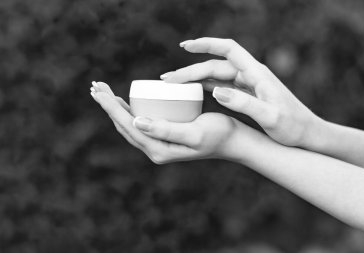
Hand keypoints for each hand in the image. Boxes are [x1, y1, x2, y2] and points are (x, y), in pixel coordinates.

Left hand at [90, 81, 239, 163]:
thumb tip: (136, 123)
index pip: (127, 126)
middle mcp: (155, 149)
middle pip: (124, 125)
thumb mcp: (194, 132)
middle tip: (95, 86)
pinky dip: (129, 110)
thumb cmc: (219, 134)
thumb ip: (166, 130)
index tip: (98, 90)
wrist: (233, 140)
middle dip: (108, 106)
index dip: (110, 107)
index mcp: (158, 150)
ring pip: (130, 124)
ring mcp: (159, 144)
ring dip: (115, 108)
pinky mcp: (164, 136)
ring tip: (103, 91)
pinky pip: (140, 122)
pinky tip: (123, 102)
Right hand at [161, 37, 322, 146]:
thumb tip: (216, 91)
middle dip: (190, 70)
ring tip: (173, 85)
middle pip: (215, 66)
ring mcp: (247, 85)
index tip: (185, 46)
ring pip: (215, 76)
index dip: (207, 44)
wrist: (306, 135)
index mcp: (257, 74)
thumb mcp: (271, 117)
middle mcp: (250, 76)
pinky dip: (204, 87)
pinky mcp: (246, 95)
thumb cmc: (293, 127)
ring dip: (194, 78)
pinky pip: (220, 86)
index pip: (229, 50)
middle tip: (167, 80)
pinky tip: (192, 91)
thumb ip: (245, 104)